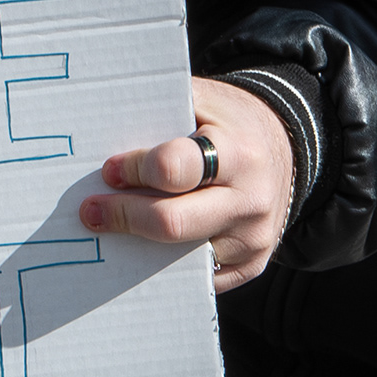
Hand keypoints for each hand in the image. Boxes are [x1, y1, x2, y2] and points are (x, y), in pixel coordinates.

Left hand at [84, 78, 294, 291]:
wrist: (286, 147)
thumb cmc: (229, 121)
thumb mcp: (204, 101)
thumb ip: (160, 114)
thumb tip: (98, 135)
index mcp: (238, 154)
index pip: (173, 169)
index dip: (134, 171)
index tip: (109, 171)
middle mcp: (250, 201)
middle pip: (171, 224)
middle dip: (122, 216)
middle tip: (91, 212)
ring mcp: (252, 240)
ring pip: (177, 257)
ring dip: (136, 246)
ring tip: (111, 229)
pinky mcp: (250, 266)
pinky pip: (193, 276)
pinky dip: (160, 264)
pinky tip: (139, 247)